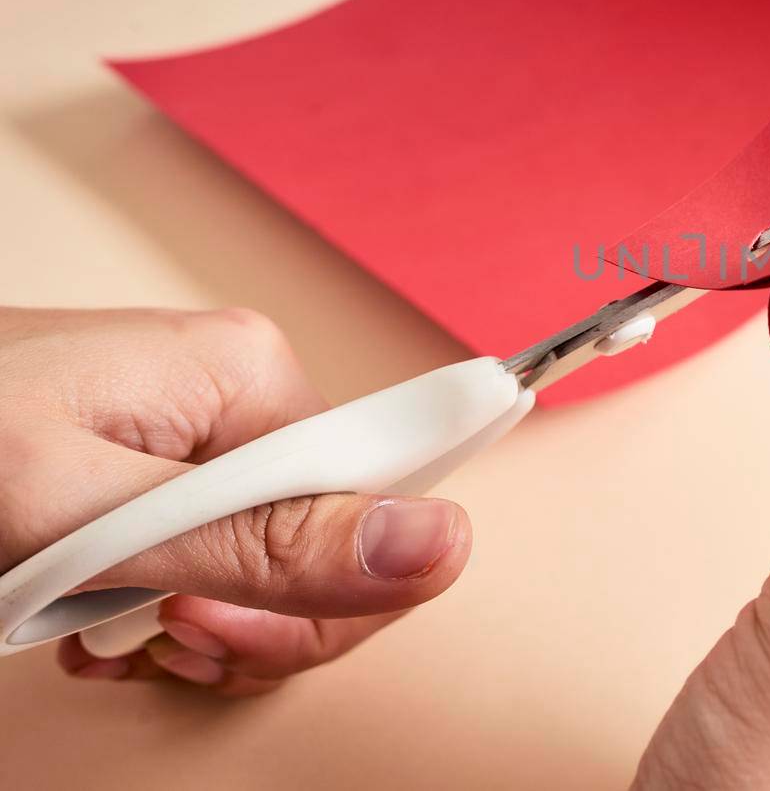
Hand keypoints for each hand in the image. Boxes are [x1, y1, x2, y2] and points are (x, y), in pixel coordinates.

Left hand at [0, 307, 471, 695]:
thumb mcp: (87, 516)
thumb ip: (266, 541)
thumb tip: (439, 544)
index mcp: (252, 377)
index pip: (377, 506)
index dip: (317, 599)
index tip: (206, 630)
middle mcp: (241, 396)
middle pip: (326, 543)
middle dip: (245, 616)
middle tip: (148, 635)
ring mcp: (200, 431)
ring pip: (267, 565)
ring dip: (193, 621)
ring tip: (103, 627)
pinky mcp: (159, 464)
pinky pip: (214, 556)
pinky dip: (160, 607)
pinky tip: (101, 617)